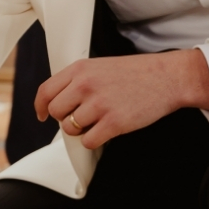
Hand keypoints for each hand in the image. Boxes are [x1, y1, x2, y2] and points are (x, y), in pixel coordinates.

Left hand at [36, 50, 208, 147]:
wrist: (168, 78)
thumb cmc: (135, 73)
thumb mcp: (99, 66)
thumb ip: (76, 80)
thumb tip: (57, 101)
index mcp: (79, 69)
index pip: (45, 91)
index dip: (40, 107)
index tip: (42, 115)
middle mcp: (85, 85)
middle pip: (55, 112)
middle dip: (65, 118)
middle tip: (81, 117)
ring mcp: (99, 104)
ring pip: (70, 128)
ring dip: (80, 130)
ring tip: (97, 122)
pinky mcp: (114, 122)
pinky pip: (88, 141)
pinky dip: (93, 140)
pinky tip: (105, 131)